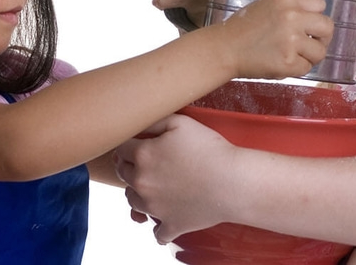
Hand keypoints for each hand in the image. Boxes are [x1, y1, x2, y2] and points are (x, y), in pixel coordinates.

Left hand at [115, 114, 243, 243]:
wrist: (233, 182)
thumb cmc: (210, 149)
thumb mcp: (180, 122)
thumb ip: (153, 122)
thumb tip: (137, 126)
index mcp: (142, 156)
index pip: (121, 149)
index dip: (127, 144)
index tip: (134, 144)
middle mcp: (142, 183)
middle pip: (123, 174)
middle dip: (129, 167)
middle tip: (143, 163)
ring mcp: (154, 207)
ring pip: (132, 202)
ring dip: (138, 194)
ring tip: (152, 188)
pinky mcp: (171, 225)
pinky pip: (157, 234)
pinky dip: (159, 228)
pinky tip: (164, 220)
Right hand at [210, 0, 332, 79]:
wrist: (225, 49)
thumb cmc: (243, 28)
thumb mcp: (268, 5)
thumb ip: (292, 8)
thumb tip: (314, 19)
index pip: (320, 4)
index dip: (315, 16)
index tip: (309, 24)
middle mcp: (292, 17)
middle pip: (327, 27)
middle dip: (321, 38)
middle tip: (310, 43)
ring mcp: (291, 40)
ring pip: (320, 51)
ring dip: (310, 56)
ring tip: (293, 55)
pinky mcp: (288, 62)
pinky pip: (306, 67)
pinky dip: (297, 69)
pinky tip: (282, 63)